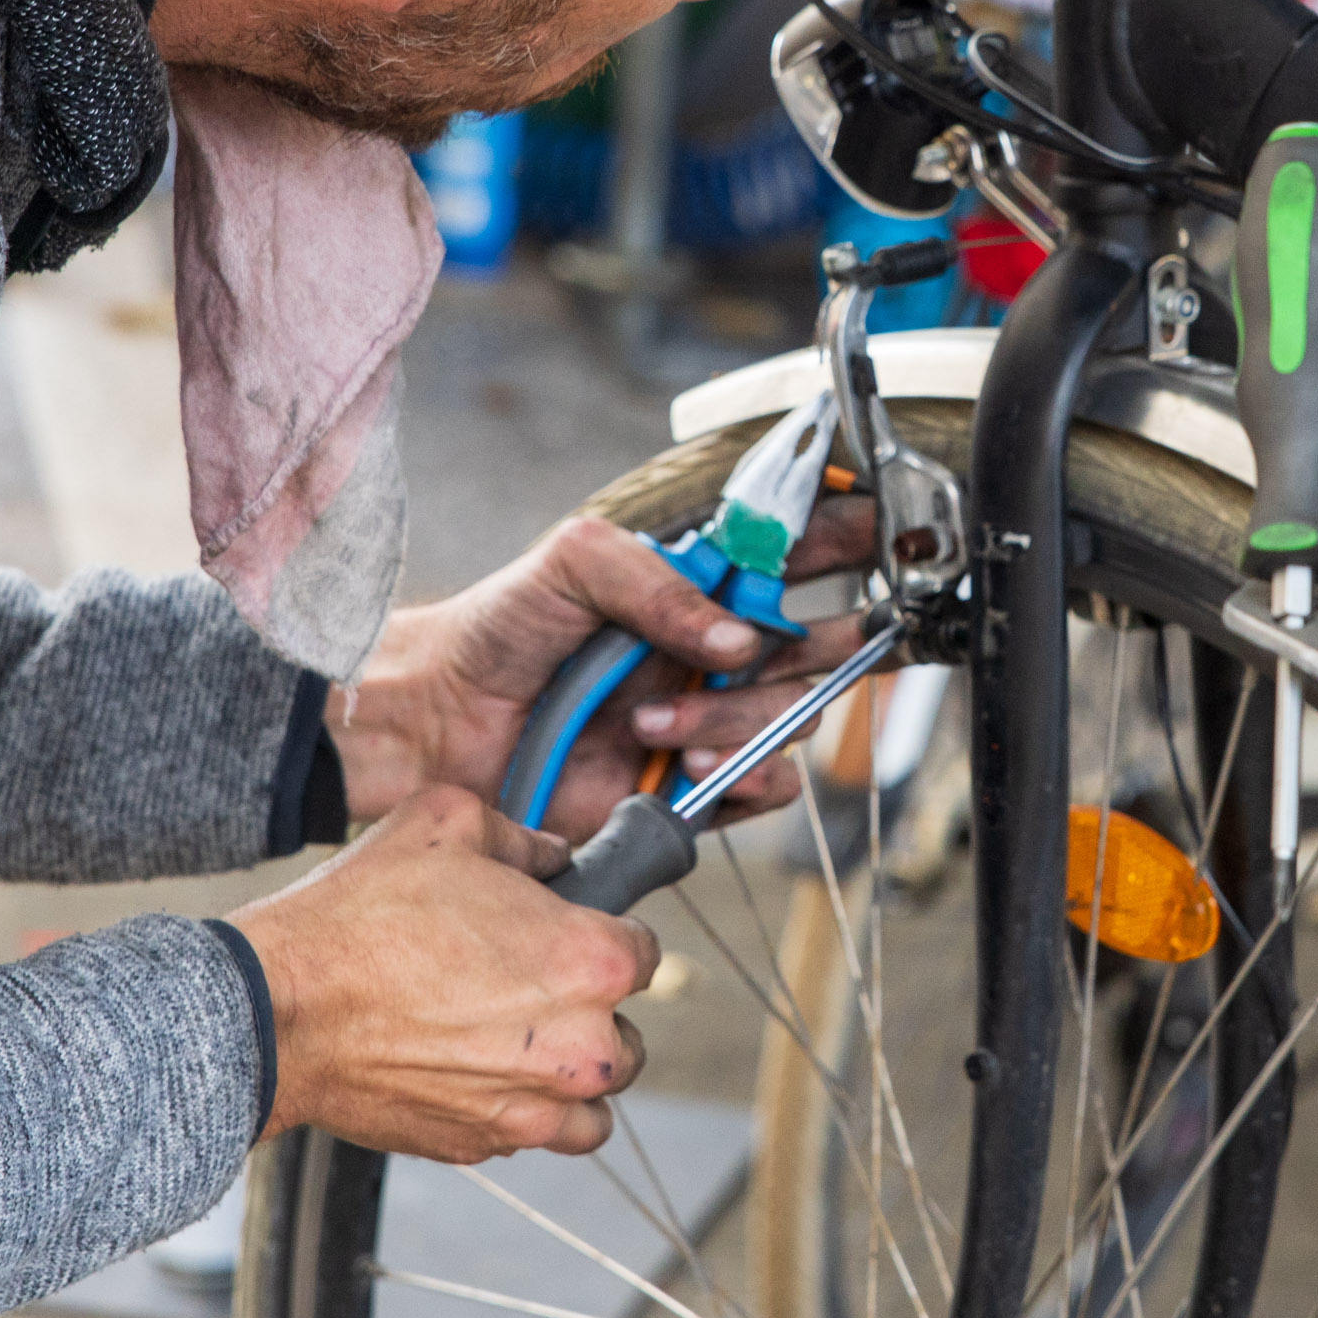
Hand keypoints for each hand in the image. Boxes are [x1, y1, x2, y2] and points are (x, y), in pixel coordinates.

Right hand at [229, 786, 655, 1158]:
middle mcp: (583, 1047)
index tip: (570, 934)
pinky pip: (525, 1135)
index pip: (644, 954)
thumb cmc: (363, 916)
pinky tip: (467, 1073)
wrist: (281, 1008)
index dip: (605, 935)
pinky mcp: (482, 1145)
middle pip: (628, 1039)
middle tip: (529, 987)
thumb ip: (522, 838)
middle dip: (591, 1014)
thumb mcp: (448, 825)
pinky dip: (511, 1112)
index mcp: (593, 964)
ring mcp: (533, 1108)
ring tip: (515, 1046)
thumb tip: (550, 854)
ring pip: (591, 1108)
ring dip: (568, 1081)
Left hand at [326, 496, 879, 836]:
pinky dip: (739, 777)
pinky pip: (760, 788)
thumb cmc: (496, 630)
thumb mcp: (574, 564)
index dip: (846, 540)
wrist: (436, 725)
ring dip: (739, 722)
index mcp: (692, 588)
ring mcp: (704, 721)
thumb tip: (738, 636)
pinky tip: (683, 764)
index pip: (792, 556)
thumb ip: (659, 582)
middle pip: (816, 648)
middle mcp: (709, 655)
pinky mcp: (686, 789)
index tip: (881, 528)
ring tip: (656, 724)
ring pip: (789, 722)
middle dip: (833, 644)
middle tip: (816, 646)